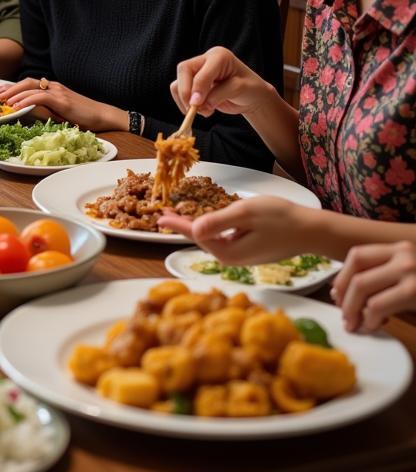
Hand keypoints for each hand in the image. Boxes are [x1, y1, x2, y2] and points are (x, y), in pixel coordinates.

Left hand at [0, 77, 120, 130]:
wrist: (102, 115)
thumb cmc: (84, 116)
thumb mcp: (61, 111)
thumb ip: (47, 109)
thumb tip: (32, 112)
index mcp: (53, 88)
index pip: (30, 84)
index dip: (14, 87)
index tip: (2, 92)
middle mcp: (53, 86)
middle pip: (26, 82)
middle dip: (10, 88)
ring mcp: (57, 91)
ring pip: (30, 88)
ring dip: (14, 94)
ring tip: (3, 101)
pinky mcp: (61, 100)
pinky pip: (39, 97)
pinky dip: (26, 100)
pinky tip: (17, 107)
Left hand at [157, 196, 313, 263]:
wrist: (311, 231)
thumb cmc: (281, 219)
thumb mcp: (245, 214)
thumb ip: (218, 222)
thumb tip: (194, 230)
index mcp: (228, 252)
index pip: (195, 235)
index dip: (177, 224)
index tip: (159, 217)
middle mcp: (232, 259)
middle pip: (201, 238)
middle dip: (183, 225)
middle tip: (164, 212)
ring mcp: (241, 257)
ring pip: (212, 238)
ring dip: (197, 226)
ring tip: (178, 214)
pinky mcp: (249, 252)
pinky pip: (224, 238)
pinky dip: (214, 228)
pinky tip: (207, 219)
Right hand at [170, 46, 273, 118]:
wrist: (252, 95)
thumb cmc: (250, 88)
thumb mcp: (240, 89)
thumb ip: (218, 95)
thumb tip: (198, 104)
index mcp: (219, 56)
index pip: (201, 71)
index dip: (197, 89)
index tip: (196, 105)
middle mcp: (205, 60)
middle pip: (183, 70)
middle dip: (185, 92)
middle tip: (193, 110)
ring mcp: (197, 71)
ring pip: (178, 82)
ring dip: (185, 100)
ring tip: (204, 112)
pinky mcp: (192, 83)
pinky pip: (179, 91)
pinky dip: (184, 103)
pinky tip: (200, 110)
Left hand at [333, 241, 415, 332]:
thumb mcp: (409, 277)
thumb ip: (386, 279)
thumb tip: (347, 293)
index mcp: (400, 248)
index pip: (358, 255)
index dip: (343, 276)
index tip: (337, 294)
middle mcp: (404, 254)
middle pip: (357, 271)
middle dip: (344, 296)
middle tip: (344, 316)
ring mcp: (410, 271)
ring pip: (362, 287)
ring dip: (353, 309)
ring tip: (355, 325)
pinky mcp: (415, 291)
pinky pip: (377, 305)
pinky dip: (369, 319)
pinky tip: (373, 327)